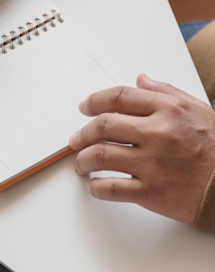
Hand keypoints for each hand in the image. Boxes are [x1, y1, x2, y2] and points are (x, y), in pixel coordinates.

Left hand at [69, 73, 214, 223]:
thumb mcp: (197, 110)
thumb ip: (166, 92)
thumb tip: (139, 79)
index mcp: (167, 110)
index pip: (117, 97)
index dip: (94, 101)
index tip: (84, 108)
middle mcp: (157, 134)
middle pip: (102, 126)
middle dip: (82, 133)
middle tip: (75, 139)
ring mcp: (152, 164)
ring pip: (100, 156)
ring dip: (82, 160)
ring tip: (81, 163)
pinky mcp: (151, 192)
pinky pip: (111, 188)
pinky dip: (96, 187)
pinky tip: (94, 185)